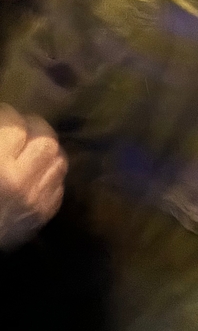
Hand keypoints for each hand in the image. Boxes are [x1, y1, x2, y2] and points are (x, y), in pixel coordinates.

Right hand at [0, 105, 67, 250]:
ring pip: (58, 162)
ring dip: (47, 150)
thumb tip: (4, 122)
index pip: (15, 128)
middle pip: (46, 142)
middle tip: (24, 125)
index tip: (4, 114)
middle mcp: (20, 183)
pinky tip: (37, 172)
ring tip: (33, 146)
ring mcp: (35, 201)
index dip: (9, 115)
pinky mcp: (42, 216)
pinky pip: (58, 186)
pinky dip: (50, 175)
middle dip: (36, 128)